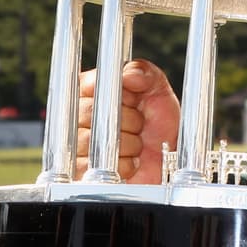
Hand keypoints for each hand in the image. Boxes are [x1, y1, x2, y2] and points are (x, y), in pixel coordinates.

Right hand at [75, 59, 179, 183]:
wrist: (170, 156)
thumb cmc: (157, 119)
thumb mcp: (157, 88)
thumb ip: (144, 73)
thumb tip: (128, 74)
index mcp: (89, 89)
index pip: (93, 84)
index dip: (121, 94)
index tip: (136, 100)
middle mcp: (77, 115)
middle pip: (90, 113)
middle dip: (128, 119)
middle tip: (140, 123)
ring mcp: (77, 144)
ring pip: (93, 141)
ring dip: (127, 143)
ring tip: (137, 142)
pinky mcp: (82, 173)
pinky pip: (96, 168)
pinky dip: (123, 164)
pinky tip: (132, 160)